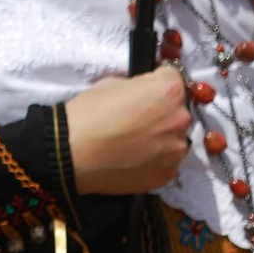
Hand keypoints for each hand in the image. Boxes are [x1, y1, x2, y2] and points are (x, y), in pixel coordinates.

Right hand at [65, 70, 191, 194]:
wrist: (73, 152)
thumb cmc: (89, 114)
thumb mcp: (112, 83)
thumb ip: (138, 87)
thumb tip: (145, 94)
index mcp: (167, 91)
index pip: (173, 79)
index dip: (156, 82)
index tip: (145, 89)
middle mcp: (180, 119)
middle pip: (177, 110)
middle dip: (161, 111)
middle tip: (136, 118)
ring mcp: (176, 149)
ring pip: (174, 138)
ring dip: (160, 136)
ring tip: (133, 141)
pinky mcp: (168, 173)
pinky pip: (166, 160)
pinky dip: (154, 158)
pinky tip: (132, 157)